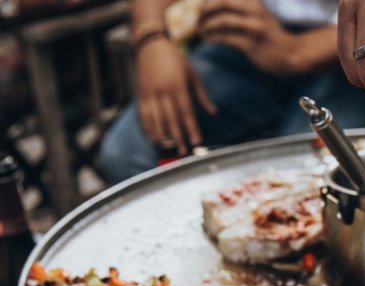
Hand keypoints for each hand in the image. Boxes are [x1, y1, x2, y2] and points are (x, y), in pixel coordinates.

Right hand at [135, 38, 215, 153]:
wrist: (151, 45)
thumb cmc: (176, 60)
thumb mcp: (193, 75)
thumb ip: (202, 96)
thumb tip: (214, 113)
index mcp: (178, 87)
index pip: (186, 112)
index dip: (191, 128)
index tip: (197, 141)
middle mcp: (163, 91)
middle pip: (171, 119)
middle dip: (178, 137)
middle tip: (184, 152)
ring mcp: (150, 94)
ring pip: (155, 119)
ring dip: (162, 136)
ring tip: (168, 149)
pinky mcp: (140, 95)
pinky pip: (143, 115)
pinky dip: (147, 128)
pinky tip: (152, 139)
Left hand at [198, 0, 304, 73]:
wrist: (290, 54)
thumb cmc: (268, 36)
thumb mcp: (256, 15)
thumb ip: (238, 9)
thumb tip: (210, 7)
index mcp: (253, 1)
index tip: (198, 7)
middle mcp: (254, 10)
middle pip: (222, 2)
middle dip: (204, 9)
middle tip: (196, 18)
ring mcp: (254, 27)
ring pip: (222, 20)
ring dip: (206, 25)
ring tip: (200, 30)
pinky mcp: (252, 44)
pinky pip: (226, 38)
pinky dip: (213, 38)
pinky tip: (207, 39)